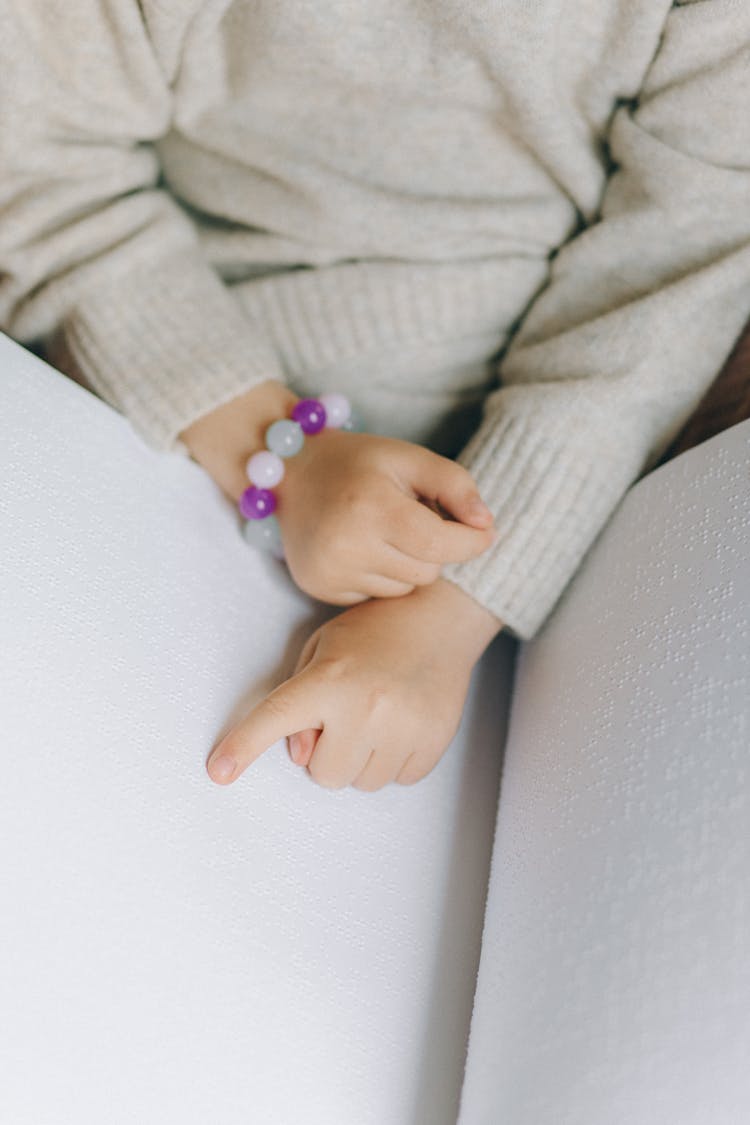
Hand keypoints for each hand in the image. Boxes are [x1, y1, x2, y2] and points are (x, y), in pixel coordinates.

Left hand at [206, 579, 502, 790]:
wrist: (440, 618)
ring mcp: (404, 727)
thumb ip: (298, 702)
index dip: (243, 746)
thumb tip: (300, 755)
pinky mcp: (434, 740)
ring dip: (362, 758)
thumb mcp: (323, 650)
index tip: (218, 771)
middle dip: (328, 753)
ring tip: (378, 715)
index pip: (276, 718)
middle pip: (324, 774)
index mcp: (329, 679)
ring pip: (362, 783)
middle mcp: (365, 706)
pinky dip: (396, 759)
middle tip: (346, 715)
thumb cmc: (373, 632)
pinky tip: (403, 722)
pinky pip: (400, 779)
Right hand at [276, 428, 496, 604]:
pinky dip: (380, 576)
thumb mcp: (409, 458)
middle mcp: (345, 547)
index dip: (470, 542)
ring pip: (404, 589)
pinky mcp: (320, 588)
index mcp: (371, 507)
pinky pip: (375, 597)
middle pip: (426, 572)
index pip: (438, 544)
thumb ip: (455, 485)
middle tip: (415, 519)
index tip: (484, 532)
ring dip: (407, 564)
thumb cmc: (358, 463)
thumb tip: (486, 525)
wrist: (291, 473)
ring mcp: (329, 573)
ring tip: (385, 531)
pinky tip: (363, 547)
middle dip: (433, 549)